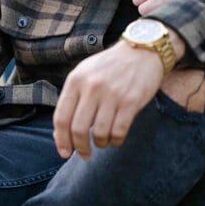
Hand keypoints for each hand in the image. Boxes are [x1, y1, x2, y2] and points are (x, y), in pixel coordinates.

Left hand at [52, 41, 165, 159]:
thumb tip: (60, 134)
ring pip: (99, 133)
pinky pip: (119, 131)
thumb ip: (73, 99)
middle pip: (78, 129)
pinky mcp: (132, 100)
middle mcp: (92, 87)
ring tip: (103, 143)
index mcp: (77, 80)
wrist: (144, 50)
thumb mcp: (86, 73)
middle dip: (80, 148)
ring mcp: (113, 94)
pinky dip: (116, 141)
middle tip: (85, 155)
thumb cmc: (111, 65)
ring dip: (100, 144)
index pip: (61, 118)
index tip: (65, 153)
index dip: (61, 140)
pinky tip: (116, 139)